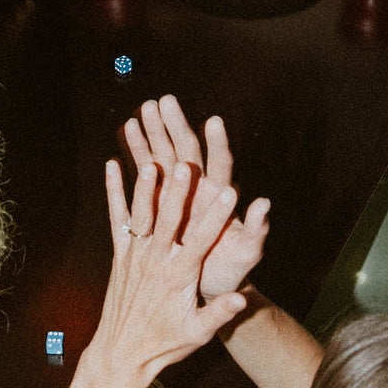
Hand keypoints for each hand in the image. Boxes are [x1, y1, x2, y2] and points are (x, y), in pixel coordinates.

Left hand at [92, 153, 246, 386]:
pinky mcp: (120, 254)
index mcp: (179, 276)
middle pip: (169, 220)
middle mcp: (156, 261)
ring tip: (151, 159)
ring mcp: (135, 255)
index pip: (202, 240)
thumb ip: (219, 313)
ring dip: (146, 186)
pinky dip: (114, 192)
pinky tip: (113, 165)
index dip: (217, 216)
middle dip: (178, 191)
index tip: (231, 193)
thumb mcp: (197, 332)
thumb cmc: (165, 343)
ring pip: (141, 215)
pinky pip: (117, 218)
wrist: (123, 353)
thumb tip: (242, 298)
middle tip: (186, 164)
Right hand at [122, 95, 269, 298]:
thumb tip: (264, 204)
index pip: (219, 164)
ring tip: (142, 110)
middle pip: (186, 151)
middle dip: (174, 126)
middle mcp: (198, 190)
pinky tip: (123, 140)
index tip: (212, 121)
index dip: (217, 143)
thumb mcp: (246, 252)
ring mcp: (177, 195)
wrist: (211, 285)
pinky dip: (135, 158)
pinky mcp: (159, 205)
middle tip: (163, 101)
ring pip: (163, 158)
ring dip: (153, 135)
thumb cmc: (232, 269)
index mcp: (219, 198)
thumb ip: (255, 229)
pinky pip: (144, 178)